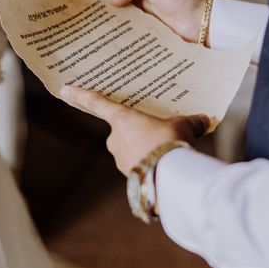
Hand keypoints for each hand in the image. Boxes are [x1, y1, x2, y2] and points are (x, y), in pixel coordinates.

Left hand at [61, 86, 209, 175]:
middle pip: (123, 130)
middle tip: (160, 131)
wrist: (169, 177)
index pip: (97, 103)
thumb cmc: (170, 142)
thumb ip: (190, 121)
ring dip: (145, 148)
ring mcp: (120, 159)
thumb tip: (203, 119)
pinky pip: (138, 164)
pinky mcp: (130, 176)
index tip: (65, 89)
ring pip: (131, 149)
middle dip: (139, 131)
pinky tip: (166, 165)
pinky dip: (149, 163)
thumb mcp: (183, 126)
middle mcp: (115, 138)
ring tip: (169, 150)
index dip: (80, 95)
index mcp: (122, 120)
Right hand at [65, 0, 208, 43]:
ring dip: (93, 22)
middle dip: (83, 0)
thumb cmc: (186, 0)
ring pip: (110, 19)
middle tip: (63, 4)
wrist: (205, 24)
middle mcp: (134, 2)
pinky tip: (98, 44)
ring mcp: (137, 19)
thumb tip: (113, 0)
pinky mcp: (143, 36)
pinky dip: (109, 38)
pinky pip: (122, 35)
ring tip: (74, 27)